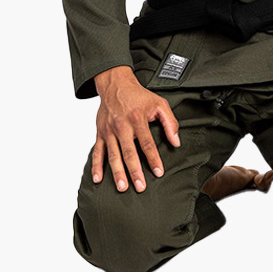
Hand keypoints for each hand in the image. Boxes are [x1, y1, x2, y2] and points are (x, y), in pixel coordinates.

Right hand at [91, 65, 180, 192]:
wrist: (115, 84)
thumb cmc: (138, 96)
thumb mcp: (159, 103)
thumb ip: (170, 122)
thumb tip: (176, 142)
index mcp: (137, 118)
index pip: (147, 143)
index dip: (153, 159)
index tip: (159, 172)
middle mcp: (122, 125)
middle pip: (129, 152)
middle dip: (135, 171)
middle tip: (140, 187)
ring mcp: (109, 130)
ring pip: (113, 154)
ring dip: (117, 172)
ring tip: (122, 187)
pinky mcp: (100, 133)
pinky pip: (97, 151)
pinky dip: (96, 166)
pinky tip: (98, 179)